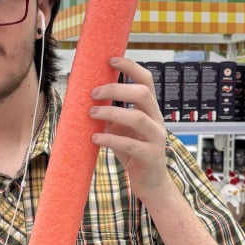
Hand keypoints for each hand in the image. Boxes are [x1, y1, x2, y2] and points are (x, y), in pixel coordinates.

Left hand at [89, 57, 171, 205]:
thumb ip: (111, 116)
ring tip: (91, 114)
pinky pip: (130, 145)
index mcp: (150, 110)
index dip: (130, 68)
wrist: (151, 184)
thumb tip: (87, 100)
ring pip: (137, 118)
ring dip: (111, 113)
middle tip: (93, 94)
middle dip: (116, 90)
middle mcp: (156, 120)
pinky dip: (110, 139)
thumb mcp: (122, 130)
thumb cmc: (134, 154)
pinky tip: (95, 139)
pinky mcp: (150, 156)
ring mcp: (156, 138)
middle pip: (142, 94)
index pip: (146, 80)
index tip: (111, 60)